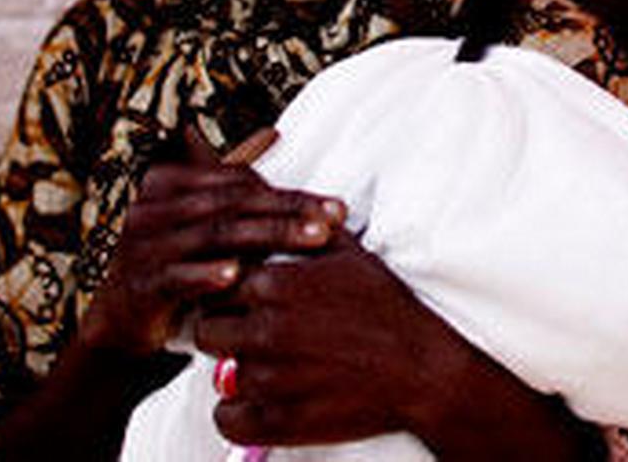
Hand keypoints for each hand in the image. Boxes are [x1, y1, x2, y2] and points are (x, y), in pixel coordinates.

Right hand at [81, 130, 346, 357]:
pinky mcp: (139, 286)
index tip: (337, 207)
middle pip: (235, 205)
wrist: (121, 324)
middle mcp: (154, 208)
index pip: (242, 183)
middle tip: (334, 222)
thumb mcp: (202, 218)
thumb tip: (273, 133)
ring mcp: (143, 246)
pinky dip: (206, 275)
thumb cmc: (173, 262)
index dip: (290, 194)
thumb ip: (234, 179)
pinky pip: (176, 276)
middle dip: (290, 212)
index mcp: (171, 183)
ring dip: (267, 238)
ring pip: (216, 235)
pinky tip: (236, 275)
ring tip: (311, 240)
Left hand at [194, 230, 445, 445]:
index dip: (229, 293)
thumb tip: (280, 206)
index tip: (245, 301)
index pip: (217, 285)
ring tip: (269, 364)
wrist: (420, 367)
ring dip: (237, 370)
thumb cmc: (385, 306)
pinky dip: (237, 413)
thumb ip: (307, 228)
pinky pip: (228, 419)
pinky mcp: (279, 421)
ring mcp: (271, 379)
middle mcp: (266, 330)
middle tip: (250, 334)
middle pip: (207, 329)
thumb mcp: (350, 253)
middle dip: (225, 330)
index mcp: (277, 284)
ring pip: (218, 374)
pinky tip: (261, 400)